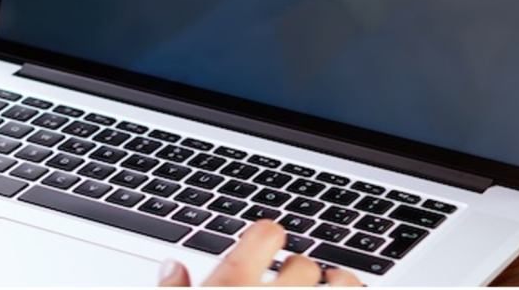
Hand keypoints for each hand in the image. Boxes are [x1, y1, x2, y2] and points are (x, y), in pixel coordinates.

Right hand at [157, 220, 362, 287]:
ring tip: (339, 281)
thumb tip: (172, 266)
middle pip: (305, 267)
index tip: (270, 241)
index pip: (267, 234)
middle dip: (302, 271)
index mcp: (231, 289)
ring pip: (345, 287)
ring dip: (345, 283)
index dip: (268, 235)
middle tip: (298, 277)